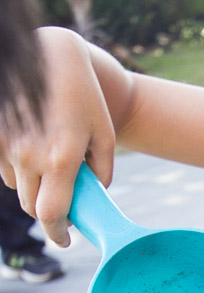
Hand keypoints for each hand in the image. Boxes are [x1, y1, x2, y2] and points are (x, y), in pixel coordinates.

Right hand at [0, 26, 115, 247]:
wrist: (44, 53)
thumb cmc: (81, 92)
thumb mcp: (105, 132)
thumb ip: (103, 169)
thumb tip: (96, 193)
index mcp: (61, 159)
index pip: (51, 215)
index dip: (58, 233)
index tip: (66, 239)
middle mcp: (29, 156)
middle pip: (32, 206)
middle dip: (48, 212)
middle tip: (64, 205)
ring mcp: (7, 146)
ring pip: (17, 187)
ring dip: (34, 187)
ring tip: (51, 164)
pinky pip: (5, 167)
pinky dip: (19, 168)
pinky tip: (34, 146)